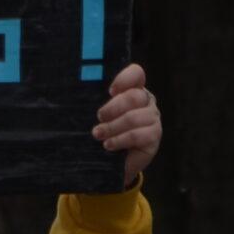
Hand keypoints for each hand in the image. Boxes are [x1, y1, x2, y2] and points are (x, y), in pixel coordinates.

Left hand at [95, 64, 161, 179]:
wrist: (110, 160)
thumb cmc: (101, 131)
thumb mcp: (98, 114)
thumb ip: (95, 101)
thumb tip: (79, 92)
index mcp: (133, 89)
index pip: (136, 74)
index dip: (124, 79)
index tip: (110, 91)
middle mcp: (146, 101)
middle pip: (134, 96)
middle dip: (113, 108)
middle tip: (99, 117)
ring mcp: (153, 118)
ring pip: (134, 117)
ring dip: (113, 127)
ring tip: (98, 134)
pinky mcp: (154, 136)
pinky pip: (138, 135)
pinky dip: (120, 140)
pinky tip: (108, 145)